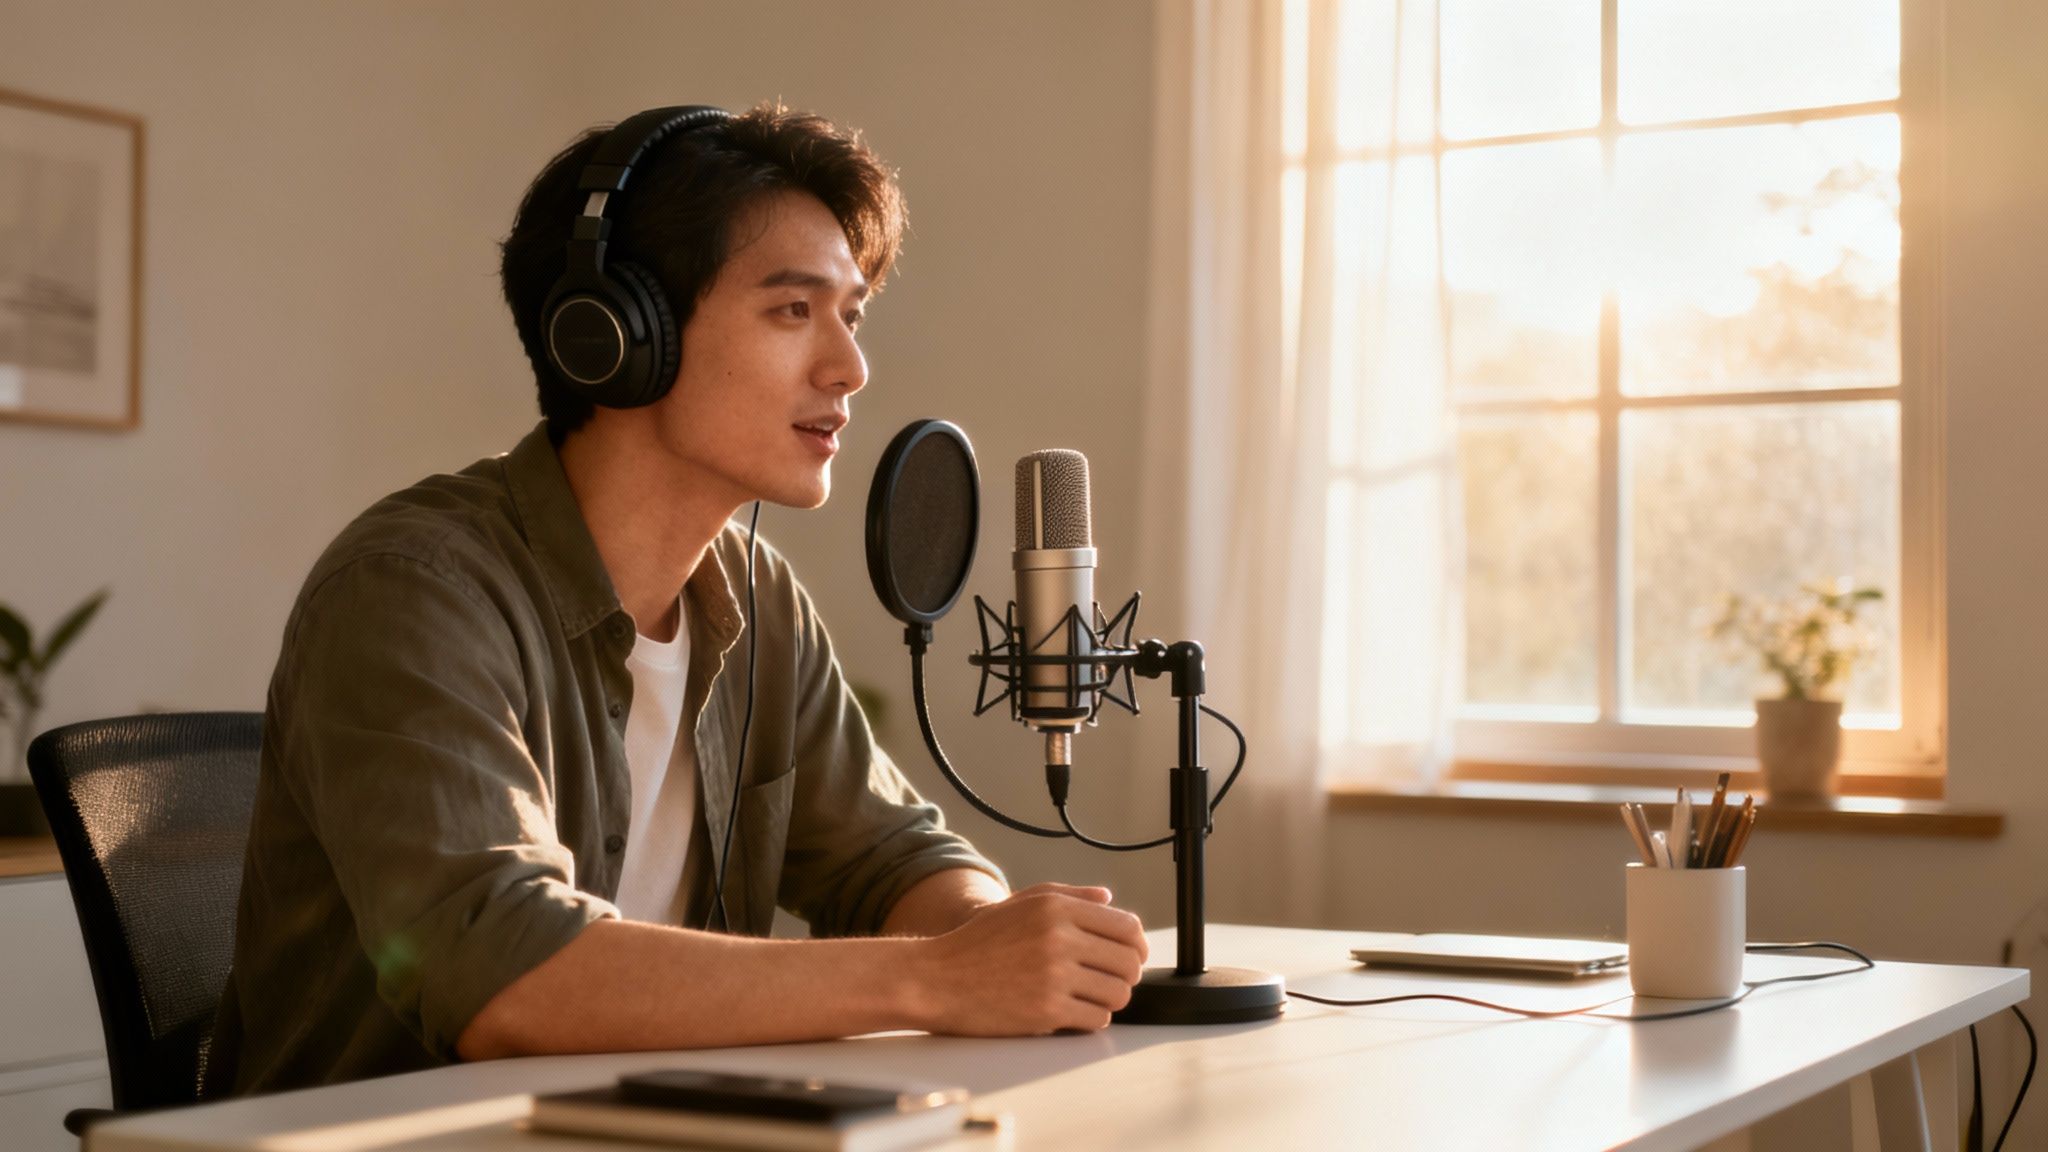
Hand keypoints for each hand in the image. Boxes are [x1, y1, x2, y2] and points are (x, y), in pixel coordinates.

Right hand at [905, 882, 1148, 1035]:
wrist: (936, 978)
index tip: (1132, 956)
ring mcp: (1054, 975)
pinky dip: (1091, 1019)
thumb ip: (1069, 896)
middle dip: (1127, 974)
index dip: (1137, 945)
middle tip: (1111, 980)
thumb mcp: (1020, 904)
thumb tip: (1109, 898)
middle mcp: (1059, 937)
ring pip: (1117, 993)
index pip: (1126, 926)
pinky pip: (1096, 1019)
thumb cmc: (978, 942)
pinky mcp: (1047, 1010)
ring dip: (1110, 998)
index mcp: (1057, 908)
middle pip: (1129, 961)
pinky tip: (1073, 1012)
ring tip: (1090, 997)